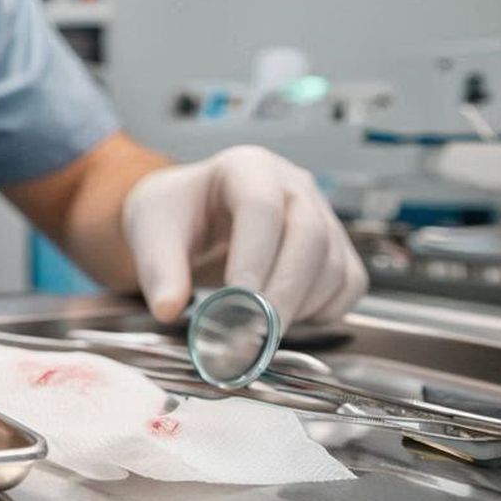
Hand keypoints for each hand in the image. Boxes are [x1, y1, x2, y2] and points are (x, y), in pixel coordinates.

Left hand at [121, 145, 366, 329]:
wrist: (192, 213)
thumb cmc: (176, 214)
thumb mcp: (153, 232)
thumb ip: (158, 270)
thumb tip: (168, 309)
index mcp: (246, 167)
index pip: (262, 206)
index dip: (254, 256)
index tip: (238, 300)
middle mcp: (293, 185)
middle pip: (310, 236)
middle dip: (284, 291)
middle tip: (256, 333)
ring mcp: (321, 215)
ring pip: (333, 264)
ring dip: (300, 305)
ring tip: (260, 328)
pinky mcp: (335, 247)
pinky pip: (348, 283)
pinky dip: (324, 310)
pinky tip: (286, 318)